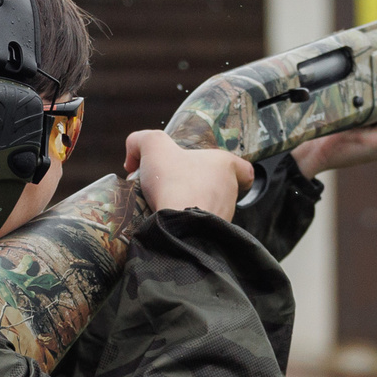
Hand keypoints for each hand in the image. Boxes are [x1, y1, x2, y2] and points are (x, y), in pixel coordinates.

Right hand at [125, 131, 254, 220]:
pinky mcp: (214, 236)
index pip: (243, 168)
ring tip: (164, 204)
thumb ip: (140, 140)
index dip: (232, 168)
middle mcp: (230, 191)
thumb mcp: (152, 146)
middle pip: (219, 187)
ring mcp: (224, 215)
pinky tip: (167, 221)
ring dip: (190, 205)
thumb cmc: (174, 182)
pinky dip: (186, 224)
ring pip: (210, 208)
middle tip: (170, 186)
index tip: (210, 170)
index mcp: (226, 166)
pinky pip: (201, 227)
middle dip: (196, 186)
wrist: (178, 227)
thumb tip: (132, 157)